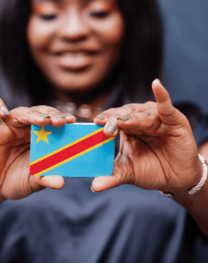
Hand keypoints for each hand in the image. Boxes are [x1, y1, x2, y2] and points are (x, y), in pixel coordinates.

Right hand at [0, 97, 75, 199]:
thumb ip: (45, 179)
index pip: (53, 121)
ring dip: (33, 114)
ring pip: (21, 111)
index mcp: (40, 136)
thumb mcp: (32, 182)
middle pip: (40, 112)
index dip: (62, 119)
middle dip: (52, 114)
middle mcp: (26, 128)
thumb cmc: (15, 180)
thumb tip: (60, 182)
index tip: (73, 121)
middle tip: (61, 121)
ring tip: (43, 120)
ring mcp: (9, 126)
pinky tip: (4, 112)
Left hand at [92, 79, 201, 194]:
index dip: (104, 121)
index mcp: (125, 128)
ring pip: (142, 113)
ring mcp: (155, 118)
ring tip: (123, 122)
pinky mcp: (173, 120)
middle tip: (105, 126)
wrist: (176, 177)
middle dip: (114, 120)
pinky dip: (162, 96)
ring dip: (133, 117)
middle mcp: (138, 120)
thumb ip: (112, 176)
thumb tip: (94, 186)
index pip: (112, 120)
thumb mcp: (129, 172)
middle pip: (124, 114)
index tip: (94, 123)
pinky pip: (166, 107)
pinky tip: (156, 85)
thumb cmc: (150, 169)